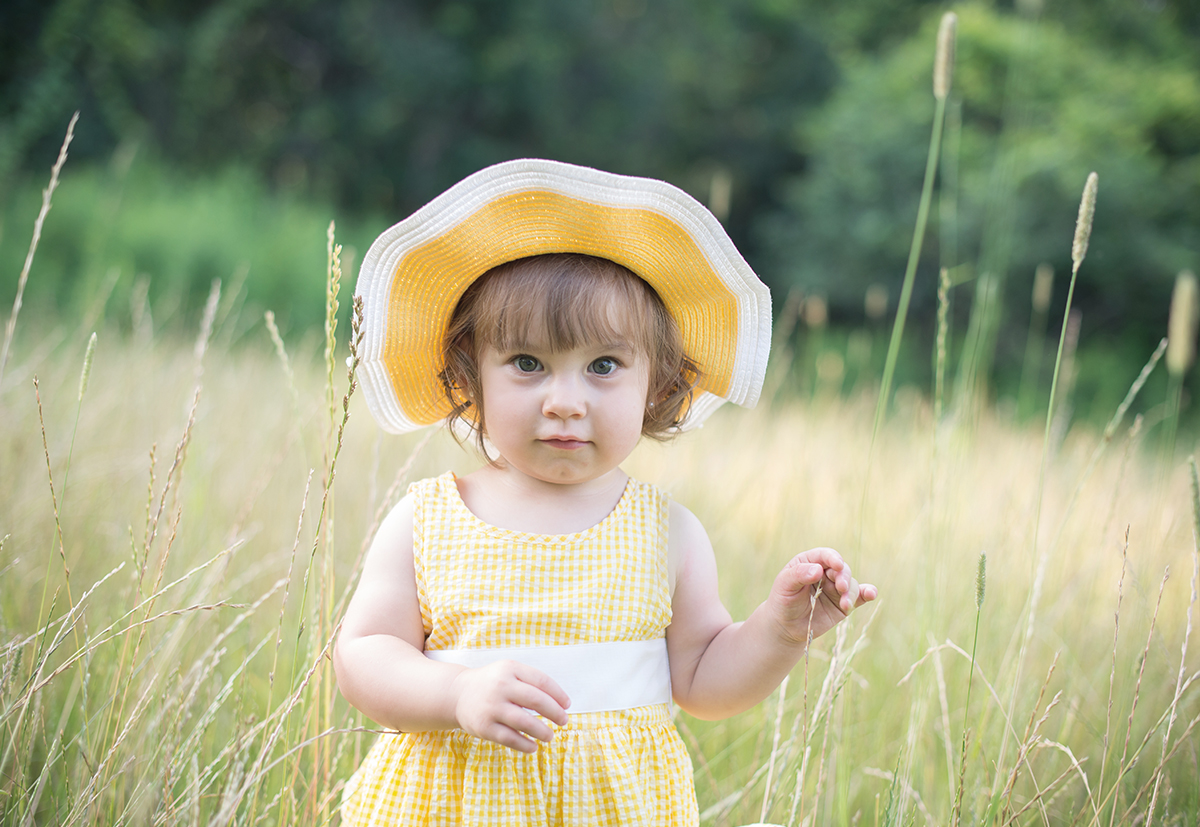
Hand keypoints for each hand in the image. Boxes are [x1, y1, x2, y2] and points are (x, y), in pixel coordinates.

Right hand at [449, 660, 570, 752]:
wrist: (458, 694)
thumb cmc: (492, 684)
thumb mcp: (509, 672)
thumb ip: (531, 682)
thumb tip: (560, 703)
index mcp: (510, 669)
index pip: (542, 681)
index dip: (558, 694)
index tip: (567, 705)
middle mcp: (501, 686)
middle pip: (536, 700)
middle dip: (555, 713)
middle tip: (563, 721)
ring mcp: (491, 707)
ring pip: (525, 722)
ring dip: (542, 731)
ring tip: (550, 736)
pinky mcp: (484, 727)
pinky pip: (510, 739)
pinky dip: (525, 745)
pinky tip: (533, 746)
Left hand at [767, 548, 876, 645]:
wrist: (786, 626)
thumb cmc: (782, 600)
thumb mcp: (784, 585)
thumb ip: (799, 575)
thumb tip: (818, 569)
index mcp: (810, 562)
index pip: (825, 555)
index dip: (833, 558)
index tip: (837, 565)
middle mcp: (826, 573)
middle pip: (842, 570)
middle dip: (844, 577)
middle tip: (841, 587)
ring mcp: (836, 588)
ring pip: (852, 584)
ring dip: (851, 592)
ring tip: (845, 604)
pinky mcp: (844, 604)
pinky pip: (859, 597)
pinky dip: (867, 593)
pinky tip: (871, 594)